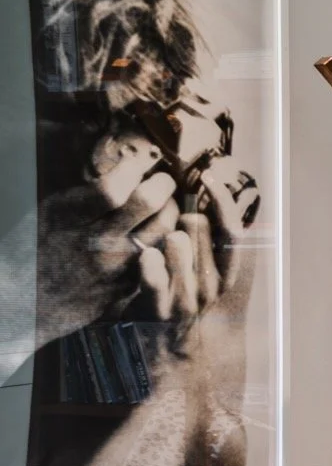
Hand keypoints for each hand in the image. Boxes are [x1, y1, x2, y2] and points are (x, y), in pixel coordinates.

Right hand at [9, 131, 181, 347]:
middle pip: (148, 203)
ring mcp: (115, 267)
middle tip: (162, 180)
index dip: (133, 169)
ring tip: (164, 205)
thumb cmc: (37, 249)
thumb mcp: (49, 213)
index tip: (138, 164)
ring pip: (164, 228)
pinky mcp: (128, 285)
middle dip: (162, 184)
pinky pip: (162, 255)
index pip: (113, 189)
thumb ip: (85, 194)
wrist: (27, 301)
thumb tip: (126, 168)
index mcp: (67, 219)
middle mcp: (94, 242)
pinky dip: (166, 239)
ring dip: (170, 210)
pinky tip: (159, 233)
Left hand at [133, 158, 258, 341]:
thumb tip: (202, 202)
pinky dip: (149, 261)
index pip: (232, 230)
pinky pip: (154, 273)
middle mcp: (211, 285)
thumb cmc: (177, 300)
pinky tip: (146, 255)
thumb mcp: (200, 273)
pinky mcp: (158, 309)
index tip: (210, 178)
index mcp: (225, 275)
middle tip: (170, 222)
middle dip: (182, 217)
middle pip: (198, 228)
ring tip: (157, 243)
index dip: (223, 202)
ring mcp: (186, 298)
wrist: (162, 352)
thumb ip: (205, 243)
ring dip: (163, 235)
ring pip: (177, 243)